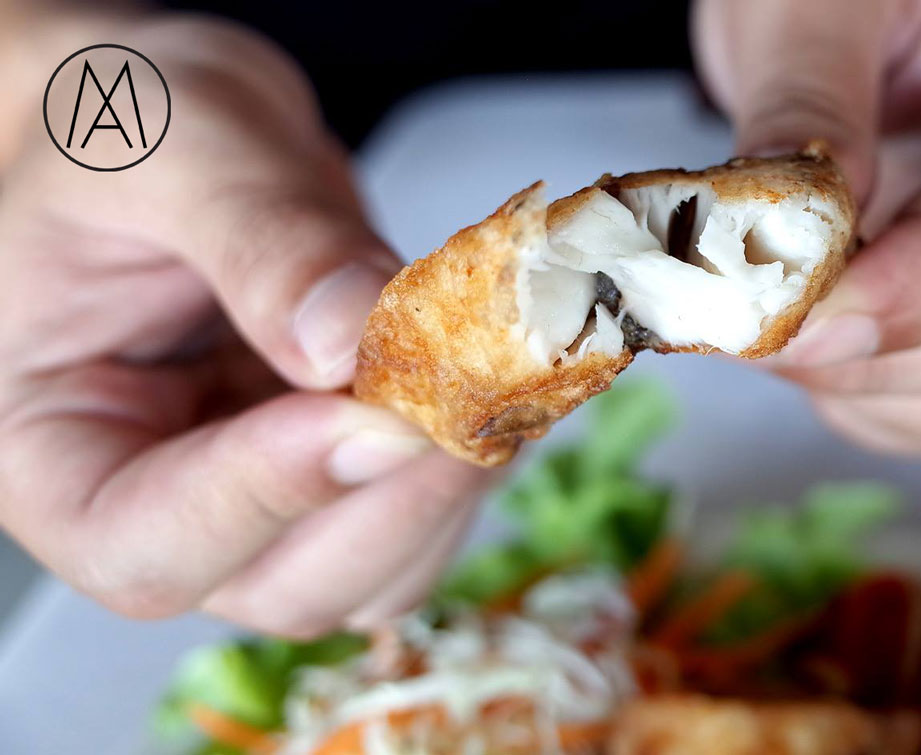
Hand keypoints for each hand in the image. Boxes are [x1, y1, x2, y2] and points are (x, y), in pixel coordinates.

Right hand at [0, 13, 491, 636]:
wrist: (178, 127)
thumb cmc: (121, 127)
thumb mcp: (170, 144)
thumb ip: (257, 236)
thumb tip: (351, 336)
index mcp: (55, 450)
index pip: (144, 543)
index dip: (263, 497)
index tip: (368, 413)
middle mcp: (164, 500)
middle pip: (282, 586)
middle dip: (390, 503)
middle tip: (471, 394)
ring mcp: (265, 494)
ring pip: (373, 569)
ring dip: (450, 489)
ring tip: (492, 373)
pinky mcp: (342, 465)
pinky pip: (417, 510)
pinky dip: (472, 458)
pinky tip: (495, 377)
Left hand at [695, 0, 920, 456]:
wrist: (840, 18)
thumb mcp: (810, 4)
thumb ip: (807, 105)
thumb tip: (793, 238)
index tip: (814, 320)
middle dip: (881, 346)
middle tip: (753, 325)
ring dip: (870, 383)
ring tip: (780, 314)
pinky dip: (873, 401)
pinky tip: (817, 337)